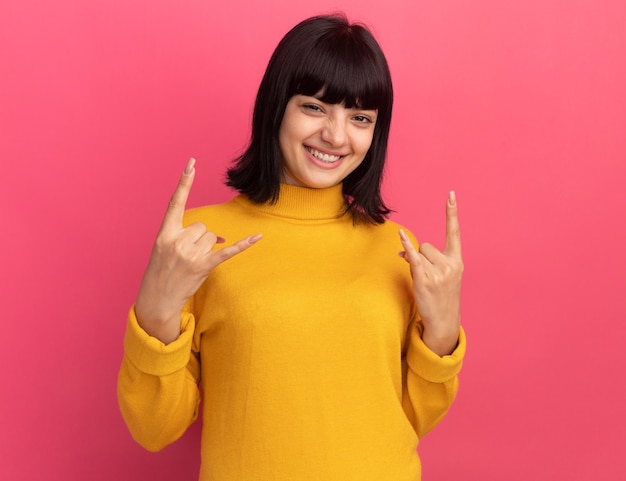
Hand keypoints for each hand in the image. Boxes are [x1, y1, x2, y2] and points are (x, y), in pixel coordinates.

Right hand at [135, 158, 261, 342]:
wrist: (156, 300)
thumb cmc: (161, 272)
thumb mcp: (165, 248)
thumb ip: (186, 235)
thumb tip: (218, 236)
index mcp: (164, 233)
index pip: (176, 202)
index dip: (184, 182)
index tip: (192, 163)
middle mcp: (177, 241)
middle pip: (203, 226)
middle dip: (200, 239)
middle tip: (186, 257)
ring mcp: (189, 254)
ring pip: (212, 237)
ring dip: (208, 248)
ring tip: (192, 264)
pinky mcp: (203, 267)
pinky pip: (227, 252)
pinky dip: (244, 244)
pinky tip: (258, 237)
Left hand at [399, 191, 462, 355]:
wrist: (444, 321)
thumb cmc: (441, 297)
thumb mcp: (441, 276)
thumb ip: (426, 260)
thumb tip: (402, 249)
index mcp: (457, 261)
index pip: (454, 232)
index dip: (451, 213)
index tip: (451, 194)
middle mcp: (450, 264)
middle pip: (426, 245)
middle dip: (422, 258)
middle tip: (428, 278)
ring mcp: (438, 272)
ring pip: (418, 254)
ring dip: (415, 265)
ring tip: (424, 283)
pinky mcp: (425, 279)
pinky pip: (413, 258)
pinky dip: (406, 247)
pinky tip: (400, 236)